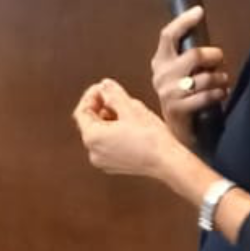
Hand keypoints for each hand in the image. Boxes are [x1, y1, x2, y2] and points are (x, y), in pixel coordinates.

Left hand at [73, 79, 187, 179]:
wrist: (168, 162)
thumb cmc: (151, 137)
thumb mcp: (131, 108)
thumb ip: (114, 94)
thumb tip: (104, 85)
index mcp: (93, 138)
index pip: (81, 112)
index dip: (91, 96)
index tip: (103, 87)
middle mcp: (93, 152)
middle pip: (89, 123)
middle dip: (100, 107)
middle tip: (116, 96)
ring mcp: (102, 161)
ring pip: (99, 133)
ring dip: (108, 119)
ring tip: (126, 110)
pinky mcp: (113, 166)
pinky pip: (107, 144)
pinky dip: (113, 132)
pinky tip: (129, 125)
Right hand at [149, 7, 230, 136]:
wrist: (177, 129)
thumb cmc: (184, 95)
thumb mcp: (182, 72)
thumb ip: (190, 54)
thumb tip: (204, 30)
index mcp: (160, 61)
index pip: (168, 35)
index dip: (184, 22)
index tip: (199, 11)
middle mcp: (161, 75)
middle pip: (194, 55)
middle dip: (214, 57)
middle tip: (218, 63)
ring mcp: (168, 92)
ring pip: (204, 77)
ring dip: (220, 78)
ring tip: (222, 82)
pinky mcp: (177, 108)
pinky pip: (207, 95)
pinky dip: (219, 93)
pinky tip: (220, 94)